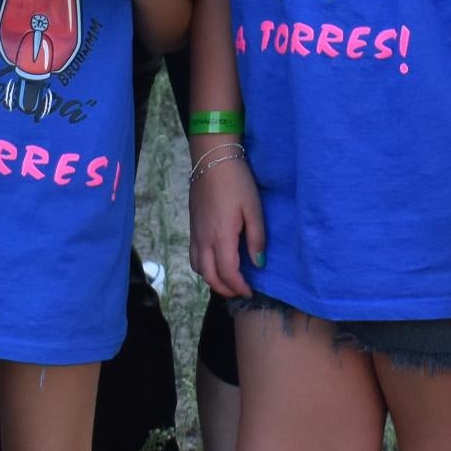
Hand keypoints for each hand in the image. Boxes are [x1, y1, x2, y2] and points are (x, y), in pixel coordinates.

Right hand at [188, 151, 265, 297]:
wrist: (211, 159)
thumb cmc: (237, 182)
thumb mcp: (254, 208)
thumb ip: (256, 238)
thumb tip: (258, 263)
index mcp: (221, 236)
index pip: (227, 273)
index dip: (239, 287)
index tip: (251, 291)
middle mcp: (204, 239)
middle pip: (209, 276)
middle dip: (225, 289)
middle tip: (240, 291)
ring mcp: (195, 233)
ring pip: (198, 268)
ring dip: (212, 279)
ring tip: (229, 280)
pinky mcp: (192, 226)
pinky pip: (194, 256)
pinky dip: (203, 267)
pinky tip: (215, 262)